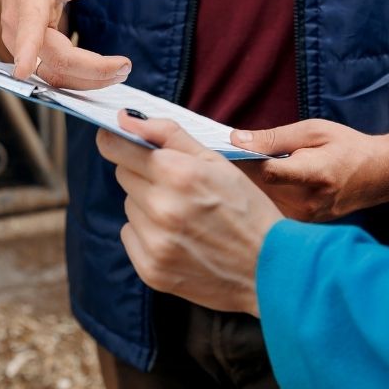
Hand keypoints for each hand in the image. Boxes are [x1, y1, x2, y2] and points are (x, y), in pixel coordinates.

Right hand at [0, 0, 131, 87]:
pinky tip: (101, 73)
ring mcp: (19, 46)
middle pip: (56, 59)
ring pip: (55, 75)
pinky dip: (80, 80)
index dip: (27, 48)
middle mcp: (19, 25)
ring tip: (119, 70)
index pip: (29, 24)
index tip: (23, 70)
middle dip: (92, 69)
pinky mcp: (29, 58)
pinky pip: (54, 76)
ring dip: (89, 79)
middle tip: (125, 66)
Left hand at [96, 112, 282, 316]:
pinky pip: (130, 236)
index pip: (117, 148)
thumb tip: (124, 118)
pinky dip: (147, 234)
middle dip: (144, 175)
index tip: (119, 142)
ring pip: (129, 207)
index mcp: (178, 174)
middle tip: (178, 187)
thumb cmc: (247, 209)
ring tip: (185, 217)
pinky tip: (178, 238)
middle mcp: (161, 208)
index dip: (118, 142)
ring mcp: (155, 242)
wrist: (271, 268)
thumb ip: (168, 134)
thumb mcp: (216, 161)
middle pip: (123, 176)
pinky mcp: (150, 269)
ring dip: (147, 206)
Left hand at [231, 120, 388, 221]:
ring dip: (243, 185)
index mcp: (315, 175)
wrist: (379, 177)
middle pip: (255, 189)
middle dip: (235, 171)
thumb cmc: (347, 148)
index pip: (267, 172)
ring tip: (233, 167)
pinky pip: (267, 208)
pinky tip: (250, 182)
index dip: (241, 159)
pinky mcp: (299, 225)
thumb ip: (274, 138)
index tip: (221, 148)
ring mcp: (303, 219)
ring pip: (257, 201)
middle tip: (215, 155)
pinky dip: (256, 195)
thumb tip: (235, 139)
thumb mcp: (313, 131)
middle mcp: (308, 203)